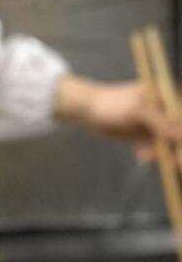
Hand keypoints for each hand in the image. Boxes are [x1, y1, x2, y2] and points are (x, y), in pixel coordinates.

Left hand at [55, 75, 181, 153]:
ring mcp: (159, 124)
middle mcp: (167, 110)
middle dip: (176, 149)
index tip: (180, 157)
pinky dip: (153, 155)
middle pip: (179, 134)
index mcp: (168, 96)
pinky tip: (141, 155)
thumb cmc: (112, 104)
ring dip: (163, 154)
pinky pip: (159, 150)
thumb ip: (161, 123)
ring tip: (145, 156)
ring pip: (171, 144)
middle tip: (174, 164)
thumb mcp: (138, 112)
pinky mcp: (149, 136)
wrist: (89, 110)